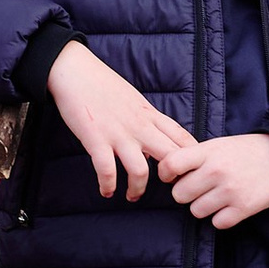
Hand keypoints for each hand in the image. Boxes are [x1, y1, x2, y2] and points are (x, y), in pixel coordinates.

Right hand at [46, 41, 195, 201]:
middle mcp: (139, 126)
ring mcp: (118, 134)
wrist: (75, 71)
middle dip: (173, 179)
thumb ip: (148, 120)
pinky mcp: (96, 139)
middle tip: (164, 190)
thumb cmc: (104, 86)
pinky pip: (107, 170)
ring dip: (137, 189)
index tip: (191, 173)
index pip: (182, 139)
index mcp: (150, 115)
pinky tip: (106, 191)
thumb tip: (158, 140)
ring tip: (132, 196)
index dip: (192, 159)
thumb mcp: (135, 100)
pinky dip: (108, 185)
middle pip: (171, 157)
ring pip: (140, 171)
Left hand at [156, 128, 268, 229]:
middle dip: (187, 193)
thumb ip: (193, 158)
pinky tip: (230, 206)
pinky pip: (217, 223)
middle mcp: (216, 171)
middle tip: (201, 188)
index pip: (170, 164)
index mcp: (207, 152)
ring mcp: (230, 190)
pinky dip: (222, 218)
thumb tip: (166, 175)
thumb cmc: (243, 152)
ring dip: (204, 207)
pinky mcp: (243, 207)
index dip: (166, 173)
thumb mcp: (217, 146)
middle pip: (179, 195)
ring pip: (196, 211)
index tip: (174, 176)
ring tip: (218, 196)